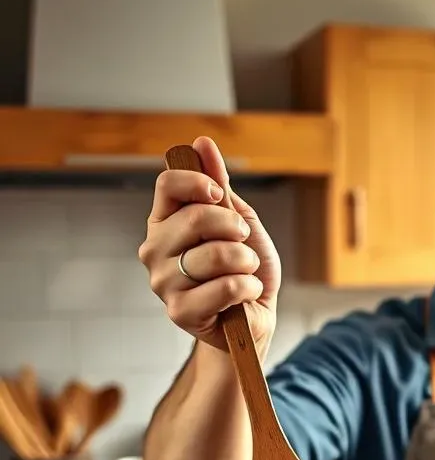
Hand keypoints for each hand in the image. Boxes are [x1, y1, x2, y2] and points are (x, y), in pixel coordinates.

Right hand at [138, 136, 281, 351]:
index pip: (167, 185)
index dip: (199, 182)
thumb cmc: (245, 269)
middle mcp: (154, 250)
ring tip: (247, 272)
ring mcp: (162, 282)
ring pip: (216, 255)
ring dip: (247, 262)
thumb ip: (220, 187)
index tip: (220, 195)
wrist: (255, 316)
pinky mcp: (179, 311)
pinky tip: (245, 294)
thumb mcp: (239, 222)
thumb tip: (202, 143)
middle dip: (236, 229)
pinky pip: (227, 287)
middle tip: (245, 244)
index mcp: (164, 222)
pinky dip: (249, 288)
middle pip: (196, 218)